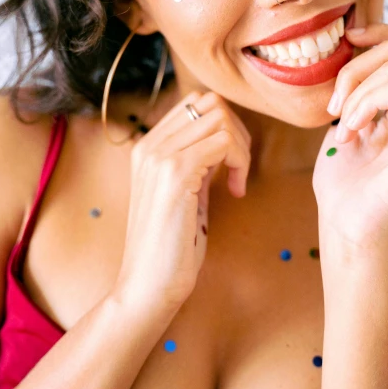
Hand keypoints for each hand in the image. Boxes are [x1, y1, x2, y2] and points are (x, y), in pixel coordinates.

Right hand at [112, 91, 250, 317]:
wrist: (147, 286)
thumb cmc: (170, 247)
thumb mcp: (185, 192)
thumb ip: (198, 162)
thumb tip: (225, 138)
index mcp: (147, 147)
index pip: (195, 103)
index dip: (224, 127)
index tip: (230, 166)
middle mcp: (149, 144)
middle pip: (209, 102)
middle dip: (237, 130)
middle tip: (239, 169)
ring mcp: (159, 156)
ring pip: (219, 117)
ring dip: (241, 146)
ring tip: (237, 180)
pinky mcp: (175, 173)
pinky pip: (224, 141)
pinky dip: (240, 161)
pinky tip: (235, 191)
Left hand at [313, 24, 387, 256]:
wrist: (346, 227)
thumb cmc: (342, 184)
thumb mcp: (345, 122)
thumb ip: (358, 86)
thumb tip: (358, 41)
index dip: (379, 32)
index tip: (347, 39)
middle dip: (354, 69)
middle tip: (333, 107)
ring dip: (355, 90)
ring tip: (344, 125)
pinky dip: (368, 101)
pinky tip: (356, 129)